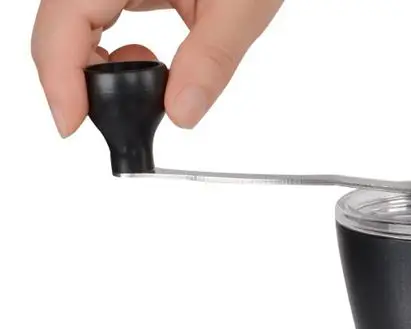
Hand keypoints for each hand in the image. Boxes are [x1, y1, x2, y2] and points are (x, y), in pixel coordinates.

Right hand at [31, 0, 282, 135]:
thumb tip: (181, 114)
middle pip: (60, 24)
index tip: (70, 124)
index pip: (64, 19)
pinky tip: (151, 60)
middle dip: (81, 77)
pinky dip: (114, 47)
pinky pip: (97, 12)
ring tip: (154, 77)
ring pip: (74, 21)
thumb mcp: (241, 7)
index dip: (59, 76)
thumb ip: (210, 61)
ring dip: (100, 64)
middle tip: (127, 115)